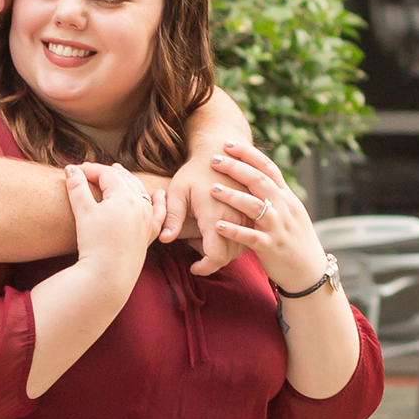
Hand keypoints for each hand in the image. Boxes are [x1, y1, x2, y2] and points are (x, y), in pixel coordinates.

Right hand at [68, 162, 162, 284]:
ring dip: (130, 181)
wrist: (108, 276)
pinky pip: (159, 213)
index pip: (106, 174)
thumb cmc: (95, 244)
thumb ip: (77, 188)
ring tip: (121, 174)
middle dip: (108, 173)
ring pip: (141, 192)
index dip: (89, 169)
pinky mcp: (149, 235)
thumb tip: (71, 170)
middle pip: (124, 180)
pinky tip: (160, 195)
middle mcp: (140, 205)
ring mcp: (147, 220)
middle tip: (92, 171)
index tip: (73, 171)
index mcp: (124, 196)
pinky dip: (159, 201)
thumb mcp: (83, 212)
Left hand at [163, 154, 248, 275]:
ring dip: (223, 252)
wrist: (219, 151)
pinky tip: (221, 234)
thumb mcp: (178, 192)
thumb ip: (172, 217)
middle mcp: (235, 218)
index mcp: (215, 215)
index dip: (205, 267)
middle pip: (227, 256)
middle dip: (211, 260)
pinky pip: (247, 238)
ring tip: (205, 240)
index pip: (215, 256)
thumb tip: (165, 239)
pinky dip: (234, 243)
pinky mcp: (253, 213)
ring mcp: (247, 216)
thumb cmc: (194, 172)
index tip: (194, 268)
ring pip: (239, 249)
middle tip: (196, 251)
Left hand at [205, 141, 328, 292]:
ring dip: (232, 196)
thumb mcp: (289, 213)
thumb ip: (274, 196)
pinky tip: (217, 225)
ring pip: (254, 206)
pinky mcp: (271, 247)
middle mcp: (284, 208)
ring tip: (212, 188)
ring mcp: (278, 227)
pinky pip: (251, 236)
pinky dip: (234, 230)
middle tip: (214, 159)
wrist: (310, 271)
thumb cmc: (294, 240)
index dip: (248, 154)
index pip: (268, 168)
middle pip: (259, 181)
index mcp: (286, 197)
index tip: (229, 143)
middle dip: (235, 168)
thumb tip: (256, 177)